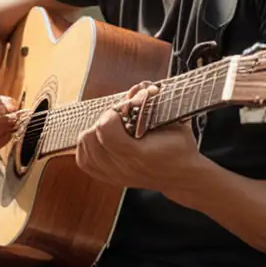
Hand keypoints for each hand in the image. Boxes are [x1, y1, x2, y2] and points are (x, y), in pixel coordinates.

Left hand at [74, 83, 203, 193]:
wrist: (182, 176)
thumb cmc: (179, 148)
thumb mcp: (173, 122)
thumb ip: (153, 104)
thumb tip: (137, 87)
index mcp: (139, 153)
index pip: (105, 127)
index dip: (113, 112)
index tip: (125, 110)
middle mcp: (122, 167)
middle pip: (89, 136)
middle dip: (103, 121)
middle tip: (119, 119)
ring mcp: (113, 175)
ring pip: (84, 146)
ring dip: (94, 133)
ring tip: (112, 130)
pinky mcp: (107, 178)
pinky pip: (83, 160)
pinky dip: (88, 147)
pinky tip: (102, 142)